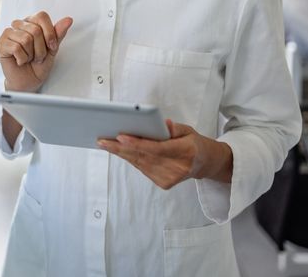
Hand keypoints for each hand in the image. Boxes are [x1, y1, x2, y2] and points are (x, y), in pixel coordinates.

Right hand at [0, 11, 72, 92]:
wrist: (29, 82)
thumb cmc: (39, 64)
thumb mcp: (52, 48)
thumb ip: (58, 33)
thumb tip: (68, 20)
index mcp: (31, 22)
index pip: (41, 16)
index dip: (49, 33)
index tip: (51, 46)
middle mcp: (18, 25)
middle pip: (35, 30)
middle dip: (41, 48)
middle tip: (37, 56)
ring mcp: (8, 34)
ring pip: (26, 39)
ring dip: (31, 54)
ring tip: (29, 59)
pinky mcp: (0, 44)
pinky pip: (16, 47)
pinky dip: (22, 58)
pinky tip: (20, 61)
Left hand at [97, 120, 232, 188]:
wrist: (204, 163)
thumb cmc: (193, 143)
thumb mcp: (188, 130)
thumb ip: (175, 128)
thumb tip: (163, 124)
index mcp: (186, 152)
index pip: (157, 148)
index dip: (137, 144)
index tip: (120, 137)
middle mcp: (178, 168)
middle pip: (144, 157)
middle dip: (120, 148)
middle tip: (102, 140)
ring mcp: (170, 178)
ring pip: (140, 164)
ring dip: (121, 153)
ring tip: (105, 143)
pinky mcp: (164, 183)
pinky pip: (142, 168)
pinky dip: (130, 159)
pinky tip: (118, 151)